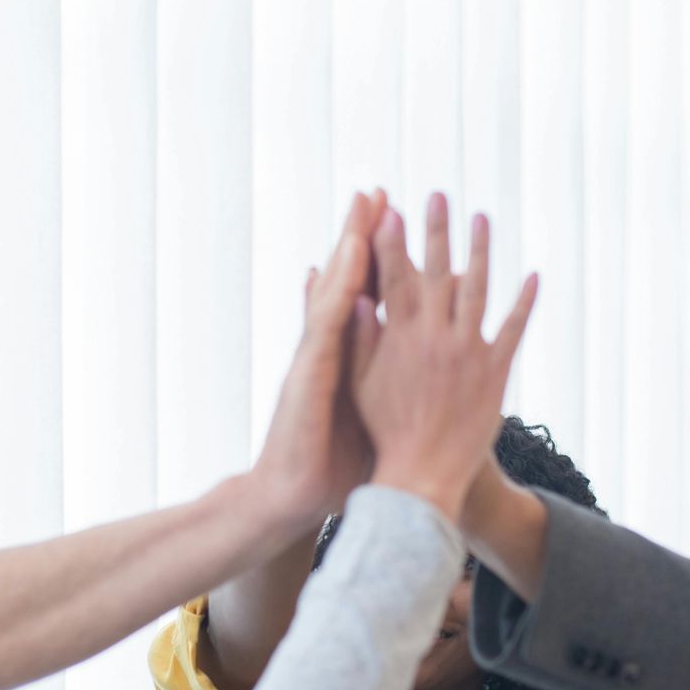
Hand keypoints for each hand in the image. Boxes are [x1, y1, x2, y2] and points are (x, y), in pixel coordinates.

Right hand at [248, 189, 387, 532]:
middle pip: (348, 279)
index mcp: (346, 357)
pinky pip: (326, 315)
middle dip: (362, 234)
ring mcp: (317, 353)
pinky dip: (336, 282)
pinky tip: (347, 252)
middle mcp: (330, 347)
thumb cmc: (330, 466)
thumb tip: (399, 367)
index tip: (394, 221)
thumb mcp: (362, 417)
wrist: (290, 497)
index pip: (364, 296)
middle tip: (376, 191)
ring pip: (336, 286)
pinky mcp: (310, 368)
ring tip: (364, 204)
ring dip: (350, 242)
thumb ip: (376, 384)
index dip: (378, 258)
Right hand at [352, 193, 535, 522]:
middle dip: (436, 230)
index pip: (394, 276)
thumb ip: (361, 340)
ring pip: (477, 288)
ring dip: (480, 250)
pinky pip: (513, 328)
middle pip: (436, 270)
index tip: (392, 209)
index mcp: (398, 337)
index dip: (392, 240)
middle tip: (438, 195)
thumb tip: (356, 297)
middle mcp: (434, 336)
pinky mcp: (495, 371)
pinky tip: (532, 275)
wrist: (421, 474)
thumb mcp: (360, 384)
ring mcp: (468, 351)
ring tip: (481, 218)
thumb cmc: (383, 431)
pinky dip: (524, 302)